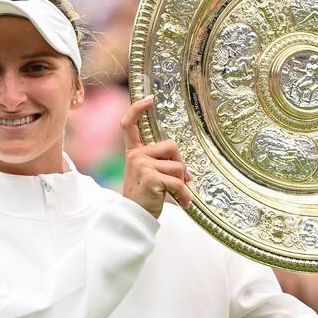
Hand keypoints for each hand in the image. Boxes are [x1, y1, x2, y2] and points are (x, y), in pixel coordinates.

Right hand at [120, 94, 192, 218]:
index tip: (150, 99)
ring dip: (182, 183)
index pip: (129, 125)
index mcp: (134, 153)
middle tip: (180, 182)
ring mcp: (142, 165)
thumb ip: (164, 166)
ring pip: (178, 166)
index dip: (138, 109)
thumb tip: (188, 173)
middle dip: (181, 164)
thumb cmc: (145, 199)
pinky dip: (184, 194)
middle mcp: (136, 156)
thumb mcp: (151, 177)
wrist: (134, 218)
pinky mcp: (151, 177)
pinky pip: (178, 181)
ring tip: (177, 196)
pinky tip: (183, 203)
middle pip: (172, 146)